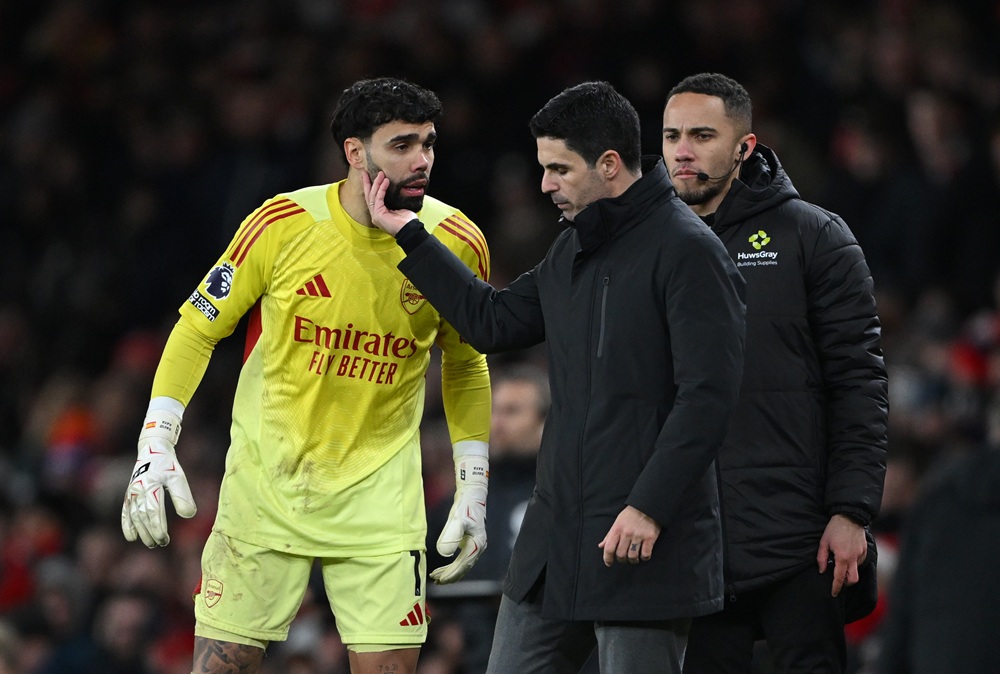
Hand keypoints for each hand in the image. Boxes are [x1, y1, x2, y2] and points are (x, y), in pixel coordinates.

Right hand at [121, 409, 196, 547]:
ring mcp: (132, 493)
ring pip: (135, 516)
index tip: (165, 539)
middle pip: (144, 517)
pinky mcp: (129, 494)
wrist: (152, 448)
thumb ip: (182, 496)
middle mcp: (138, 491)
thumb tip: (189, 515)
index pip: (154, 512)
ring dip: (141, 531)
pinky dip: (127, 525)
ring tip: (150, 543)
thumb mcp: (178, 477)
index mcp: (151, 487)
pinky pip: (126, 512)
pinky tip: (131, 537)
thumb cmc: (168, 464)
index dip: (158, 527)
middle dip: (151, 532)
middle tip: (160, 544)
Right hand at [361, 170, 416, 235]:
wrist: (411, 230)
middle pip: (369, 196)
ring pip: (373, 196)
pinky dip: (381, 189)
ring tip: (381, 174)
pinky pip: (378, 199)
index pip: (373, 198)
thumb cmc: (407, 221)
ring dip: (376, 183)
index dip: (371, 186)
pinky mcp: (378, 215)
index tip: (370, 176)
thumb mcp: (399, 208)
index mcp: (380, 213)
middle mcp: (375, 215)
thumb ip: (393, 200)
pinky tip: (386, 181)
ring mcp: (375, 215)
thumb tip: (394, 190)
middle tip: (366, 172)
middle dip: (367, 183)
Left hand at [430, 454, 487, 583]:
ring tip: (436, 576)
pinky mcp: (471, 541)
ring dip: (451, 571)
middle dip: (450, 576)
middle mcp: (478, 546)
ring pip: (463, 564)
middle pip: (464, 567)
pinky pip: (462, 558)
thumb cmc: (465, 505)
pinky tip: (444, 566)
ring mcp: (475, 544)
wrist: (472, 494)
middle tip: (435, 581)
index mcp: (477, 544)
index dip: (451, 574)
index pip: (463, 564)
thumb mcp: (456, 519)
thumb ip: (450, 536)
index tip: (440, 580)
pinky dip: (453, 564)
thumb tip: (444, 554)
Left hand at [599, 505, 660, 566]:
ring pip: (633, 556)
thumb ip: (609, 535)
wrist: (648, 506)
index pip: (609, 548)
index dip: (607, 558)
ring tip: (634, 559)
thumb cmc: (630, 515)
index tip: (609, 563)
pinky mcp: (650, 538)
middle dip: (622, 560)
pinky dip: (644, 558)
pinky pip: (646, 555)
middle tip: (624, 559)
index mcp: (617, 529)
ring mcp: (639, 536)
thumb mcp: (617, 522)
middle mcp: (627, 533)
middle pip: (621, 555)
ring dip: (633, 561)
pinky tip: (643, 555)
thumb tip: (601, 546)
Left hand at [817, 513, 866, 596]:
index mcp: (842, 557)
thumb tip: (822, 570)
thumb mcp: (823, 542)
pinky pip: (860, 561)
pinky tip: (847, 555)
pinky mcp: (865, 550)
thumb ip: (822, 558)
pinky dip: (854, 563)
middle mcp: (853, 558)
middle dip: (846, 583)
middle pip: (853, 580)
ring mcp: (860, 554)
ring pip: (857, 570)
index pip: (839, 578)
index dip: (835, 587)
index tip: (833, 593)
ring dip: (849, 571)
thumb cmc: (834, 528)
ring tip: (841, 564)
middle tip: (838, 580)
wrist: (849, 516)